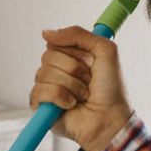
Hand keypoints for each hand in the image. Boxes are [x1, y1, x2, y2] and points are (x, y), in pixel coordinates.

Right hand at [30, 25, 132, 150]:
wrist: (110, 117)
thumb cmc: (110, 88)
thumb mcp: (104, 50)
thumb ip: (78, 34)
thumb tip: (45, 33)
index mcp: (68, 57)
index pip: (55, 42)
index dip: (73, 51)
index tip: (91, 61)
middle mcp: (56, 71)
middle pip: (48, 57)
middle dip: (73, 69)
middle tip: (88, 80)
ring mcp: (47, 88)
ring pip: (44, 74)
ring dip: (71, 85)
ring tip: (83, 96)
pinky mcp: (40, 106)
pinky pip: (39, 91)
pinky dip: (60, 97)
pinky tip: (71, 105)